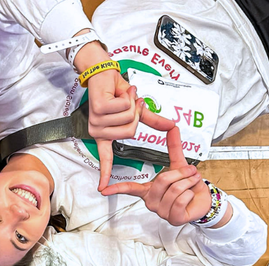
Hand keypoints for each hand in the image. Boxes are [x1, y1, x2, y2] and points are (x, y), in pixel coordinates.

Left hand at [73, 40, 173, 188]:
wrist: (103, 73)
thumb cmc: (116, 91)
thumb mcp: (136, 108)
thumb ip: (151, 119)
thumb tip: (173, 126)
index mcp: (105, 135)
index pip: (106, 158)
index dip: (104, 173)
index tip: (101, 189)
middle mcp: (98, 131)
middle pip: (130, 132)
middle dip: (135, 113)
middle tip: (128, 101)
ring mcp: (95, 121)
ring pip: (126, 120)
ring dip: (130, 103)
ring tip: (122, 95)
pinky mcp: (97, 110)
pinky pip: (122, 108)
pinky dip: (125, 96)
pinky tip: (117, 92)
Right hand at [101, 127, 211, 224]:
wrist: (204, 200)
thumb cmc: (189, 185)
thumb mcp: (179, 165)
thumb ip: (174, 147)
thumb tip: (173, 128)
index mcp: (148, 190)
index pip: (130, 189)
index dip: (117, 189)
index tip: (104, 190)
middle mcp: (151, 202)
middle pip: (162, 180)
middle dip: (181, 173)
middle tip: (190, 172)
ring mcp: (161, 212)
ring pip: (175, 189)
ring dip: (189, 182)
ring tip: (192, 183)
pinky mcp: (173, 218)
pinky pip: (181, 200)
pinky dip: (191, 193)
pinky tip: (190, 196)